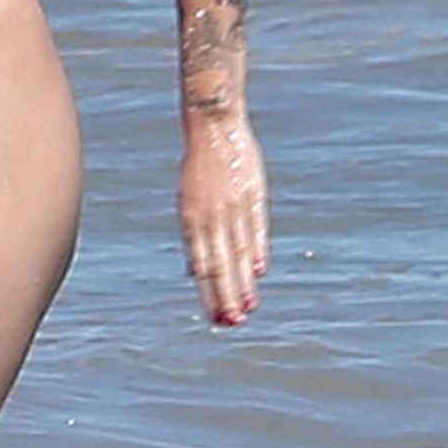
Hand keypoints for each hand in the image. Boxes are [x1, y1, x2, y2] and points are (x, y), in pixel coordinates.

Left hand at [178, 113, 268, 325]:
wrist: (212, 124)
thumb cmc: (201, 167)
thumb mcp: (189, 201)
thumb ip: (196, 236)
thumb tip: (194, 272)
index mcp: (191, 217)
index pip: (202, 264)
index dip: (210, 292)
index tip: (216, 317)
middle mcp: (210, 215)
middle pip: (219, 263)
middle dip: (224, 295)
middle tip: (229, 322)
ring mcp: (232, 204)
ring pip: (237, 250)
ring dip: (241, 282)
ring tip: (245, 308)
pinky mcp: (252, 192)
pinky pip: (255, 226)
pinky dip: (256, 249)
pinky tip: (258, 271)